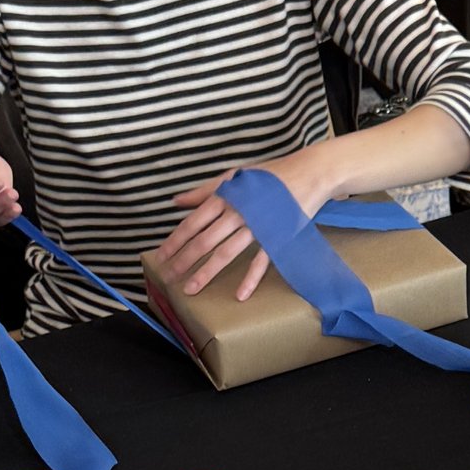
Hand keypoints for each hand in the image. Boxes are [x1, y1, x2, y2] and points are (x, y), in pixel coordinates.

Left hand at [160, 141, 344, 300]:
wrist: (307, 174)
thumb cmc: (268, 176)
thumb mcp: (233, 177)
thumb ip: (204, 191)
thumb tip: (177, 201)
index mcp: (225, 197)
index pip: (193, 222)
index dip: (175, 240)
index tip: (161, 256)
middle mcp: (237, 212)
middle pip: (204, 240)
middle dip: (184, 260)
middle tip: (169, 277)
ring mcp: (257, 227)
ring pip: (226, 253)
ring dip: (207, 272)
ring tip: (191, 289)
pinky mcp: (276, 237)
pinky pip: (261, 261)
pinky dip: (250, 278)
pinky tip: (239, 295)